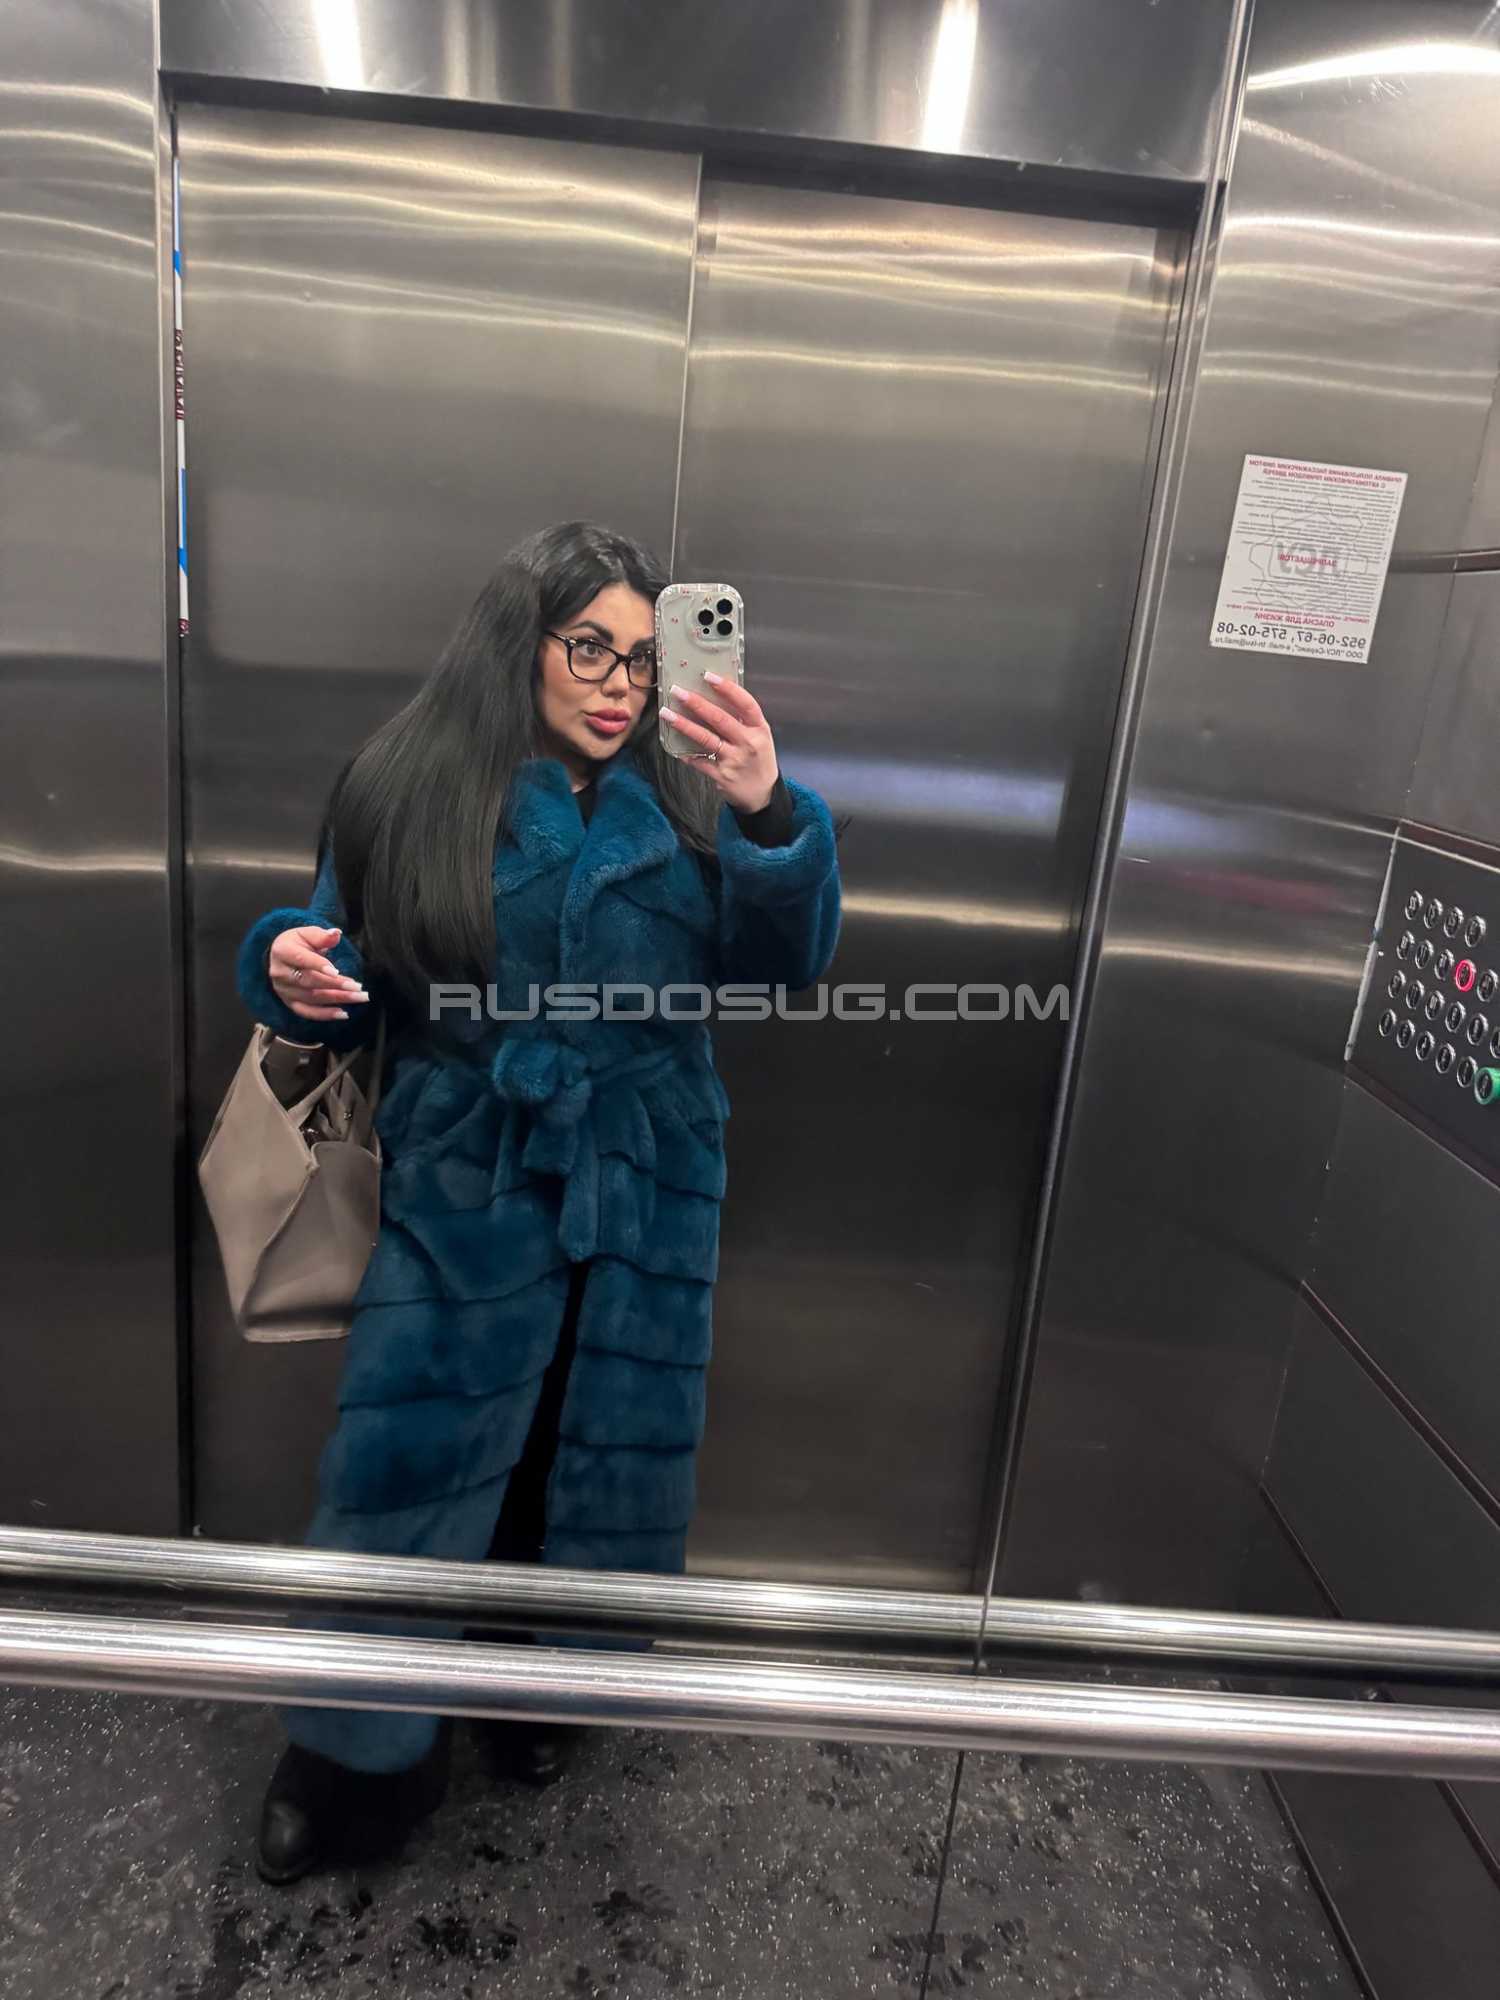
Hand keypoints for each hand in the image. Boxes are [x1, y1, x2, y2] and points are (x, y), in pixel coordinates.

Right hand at [268, 924, 369, 1021]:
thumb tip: (336, 933)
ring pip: (311, 998)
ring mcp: (284, 990)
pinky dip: (325, 1015)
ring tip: (359, 997)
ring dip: (337, 999)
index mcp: (282, 951)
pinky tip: (344, 1013)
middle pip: (309, 981)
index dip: (318, 965)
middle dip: (335, 985)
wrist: (280, 958)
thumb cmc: (298, 943)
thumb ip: (321, 935)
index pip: (301, 959)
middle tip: (358, 987)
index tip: (337, 972)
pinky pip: (307, 1012)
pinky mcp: (289, 1003)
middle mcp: (280, 973)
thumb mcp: (307, 933)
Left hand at [660, 673, 779, 814]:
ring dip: (684, 725)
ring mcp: (734, 760)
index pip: (746, 704)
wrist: (763, 794)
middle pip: (720, 719)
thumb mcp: (760, 736)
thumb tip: (717, 694)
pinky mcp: (722, 776)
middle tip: (678, 691)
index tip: (709, 676)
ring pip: (706, 739)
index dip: (728, 689)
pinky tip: (674, 746)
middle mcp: (748, 743)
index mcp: (759, 729)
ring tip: (667, 714)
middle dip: (697, 703)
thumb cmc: (759, 759)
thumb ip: (743, 719)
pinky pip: (699, 761)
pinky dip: (686, 753)